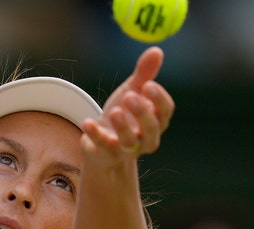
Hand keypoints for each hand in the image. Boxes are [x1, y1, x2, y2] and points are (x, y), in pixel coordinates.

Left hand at [81, 46, 174, 164]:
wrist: (101, 144)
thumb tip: (156, 50)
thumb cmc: (122, 116)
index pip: (165, 111)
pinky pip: (103, 146)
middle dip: (142, 114)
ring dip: (123, 127)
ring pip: (130, 142)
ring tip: (114, 111)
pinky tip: (87, 122)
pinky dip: (95, 135)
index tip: (148, 85)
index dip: (159, 99)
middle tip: (130, 97)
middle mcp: (146, 138)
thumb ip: (144, 74)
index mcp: (156, 121)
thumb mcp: (131, 92)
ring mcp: (126, 149)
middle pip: (151, 130)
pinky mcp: (106, 154)